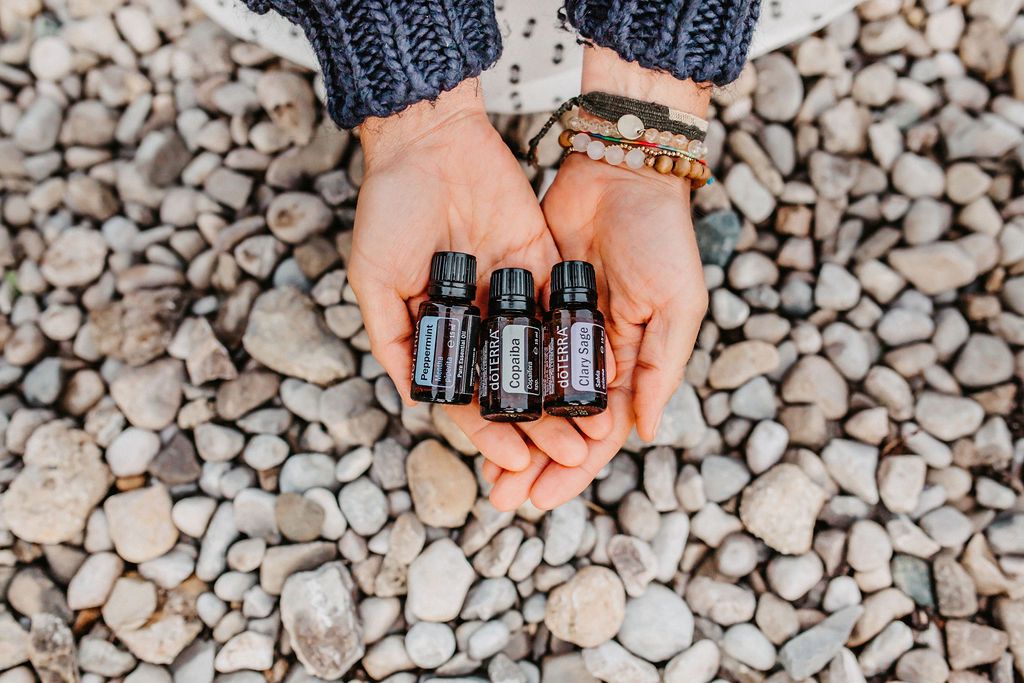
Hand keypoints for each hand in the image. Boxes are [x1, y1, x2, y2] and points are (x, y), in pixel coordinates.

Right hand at [349, 80, 612, 476]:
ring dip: (565, 393)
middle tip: (568, 457)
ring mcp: (511, 289)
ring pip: (542, 354)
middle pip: (512, 381)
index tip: (513, 461)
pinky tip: (601, 372)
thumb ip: (393, 339)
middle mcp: (477, 316)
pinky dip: (580, 341)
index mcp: (438, 327)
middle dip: (538, 423)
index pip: (467, 392)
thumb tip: (417, 400)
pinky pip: (563, 306)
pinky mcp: (541, 259)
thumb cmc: (390, 207)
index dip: (488, 429)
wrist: (428, 138)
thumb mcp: (374, 280)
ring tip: (590, 431)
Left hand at [484, 48, 709, 509]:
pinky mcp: (527, 296)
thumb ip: (658, 367)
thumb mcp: (675, 305)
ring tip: (481, 463)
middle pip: (556, 420)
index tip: (541, 498)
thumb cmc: (661, 237)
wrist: (620, 170)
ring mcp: (556, 325)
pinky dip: (491, 374)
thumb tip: (642, 433)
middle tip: (500, 495)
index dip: (572, 467)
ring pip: (526, 390)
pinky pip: (506, 344)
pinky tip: (468, 402)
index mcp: (629, 359)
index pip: (598, 430)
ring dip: (507, 427)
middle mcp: (590, 351)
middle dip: (531, 460)